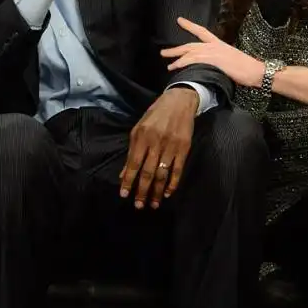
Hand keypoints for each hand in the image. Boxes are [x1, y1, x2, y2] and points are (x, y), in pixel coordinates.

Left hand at [119, 87, 197, 208]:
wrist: (180, 101)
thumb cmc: (156, 115)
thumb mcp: (139, 128)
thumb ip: (132, 150)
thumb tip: (123, 173)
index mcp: (142, 137)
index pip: (133, 163)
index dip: (128, 180)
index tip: (124, 195)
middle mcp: (156, 142)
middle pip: (148, 172)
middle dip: (142, 191)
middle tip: (139, 205)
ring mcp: (171, 146)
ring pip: (162, 174)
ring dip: (157, 191)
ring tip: (153, 204)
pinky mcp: (184, 148)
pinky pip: (178, 169)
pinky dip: (173, 183)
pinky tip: (168, 192)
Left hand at [161, 18, 265, 87]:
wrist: (255, 70)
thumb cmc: (247, 67)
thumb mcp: (231, 60)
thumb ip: (220, 60)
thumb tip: (211, 65)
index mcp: (219, 44)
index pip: (202, 31)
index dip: (190, 25)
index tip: (179, 20)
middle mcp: (214, 46)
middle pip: (191, 45)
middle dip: (177, 48)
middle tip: (163, 52)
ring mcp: (212, 52)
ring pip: (189, 53)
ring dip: (177, 58)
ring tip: (168, 65)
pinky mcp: (212, 60)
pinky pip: (193, 60)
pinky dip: (183, 63)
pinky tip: (176, 67)